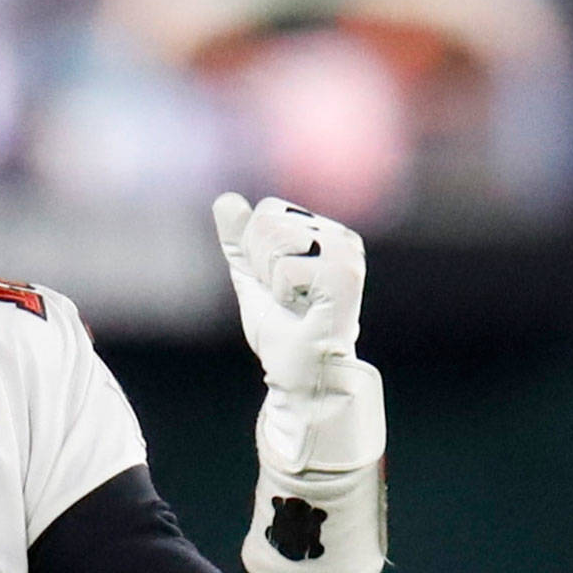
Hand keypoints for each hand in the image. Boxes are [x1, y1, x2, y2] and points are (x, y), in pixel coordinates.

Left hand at [212, 193, 381, 473]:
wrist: (301, 374)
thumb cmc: (282, 330)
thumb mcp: (252, 278)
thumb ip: (240, 240)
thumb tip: (225, 199)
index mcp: (325, 232)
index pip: (268, 210)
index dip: (257, 252)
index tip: (277, 284)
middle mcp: (341, 237)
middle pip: (268, 220)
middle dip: (262, 265)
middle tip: (287, 298)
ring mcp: (347, 255)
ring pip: (276, 239)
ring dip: (273, 281)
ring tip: (297, 304)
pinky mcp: (344, 275)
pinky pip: (286, 268)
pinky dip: (284, 294)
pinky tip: (306, 311)